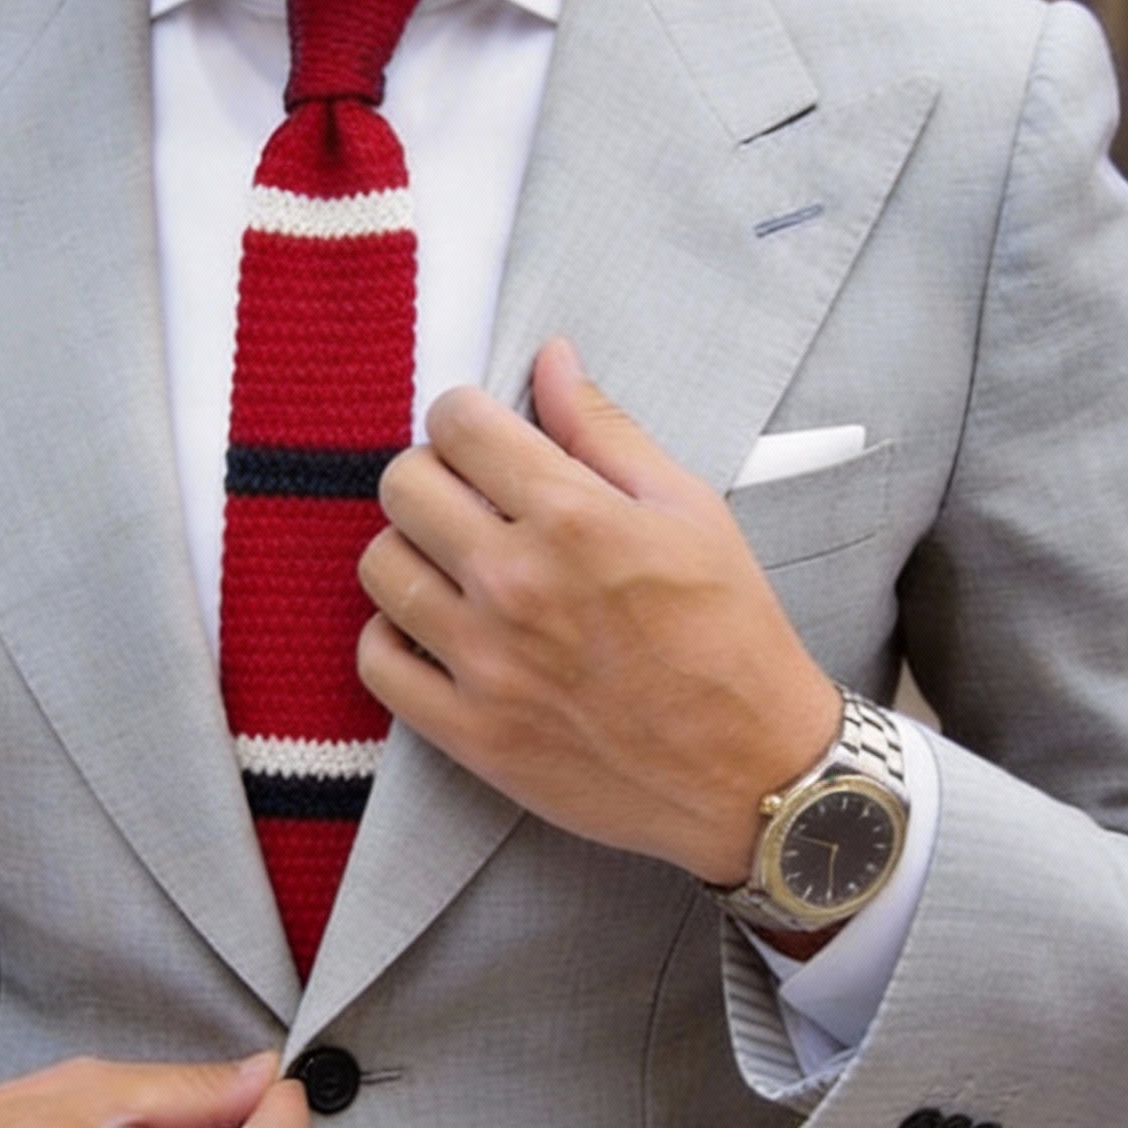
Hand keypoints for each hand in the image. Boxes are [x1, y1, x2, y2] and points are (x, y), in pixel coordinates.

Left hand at [357, 337, 840, 885]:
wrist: (750, 769)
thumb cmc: (730, 633)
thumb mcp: (690, 511)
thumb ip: (606, 431)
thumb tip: (550, 358)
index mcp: (573, 517)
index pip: (457, 423)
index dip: (465, 417)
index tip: (483, 438)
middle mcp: (516, 584)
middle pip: (402, 486)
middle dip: (432, 476)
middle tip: (468, 499)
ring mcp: (485, 664)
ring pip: (379, 567)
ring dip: (410, 552)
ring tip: (455, 566)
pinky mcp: (470, 733)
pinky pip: (377, 660)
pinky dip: (392, 636)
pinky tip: (435, 630)